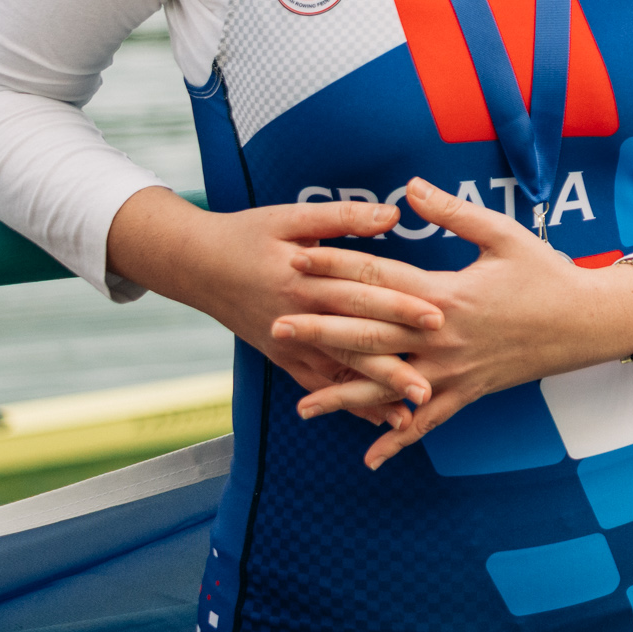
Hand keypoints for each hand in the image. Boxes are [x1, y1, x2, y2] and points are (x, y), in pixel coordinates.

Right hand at [103, 187, 438, 425]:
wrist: (195, 264)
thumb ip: (344, 216)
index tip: (437, 318)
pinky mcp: (281, 356)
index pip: (361, 294)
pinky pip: (317, 384)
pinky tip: (374, 418)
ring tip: (408, 418)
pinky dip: (344, 402)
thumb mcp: (292, 217)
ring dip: (372, 396)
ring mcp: (288, 342)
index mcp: (306, 280)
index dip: (399, 305)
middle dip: (392, 366)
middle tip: (428, 388)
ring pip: (337, 372)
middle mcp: (299, 317)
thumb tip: (393, 213)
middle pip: (353, 342)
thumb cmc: (248, 234)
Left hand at [275, 177, 632, 468]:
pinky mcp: (468, 391)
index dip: (337, 268)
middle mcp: (443, 337)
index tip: (300, 259)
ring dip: (345, 396)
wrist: (587, 322)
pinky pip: (428, 420)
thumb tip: (409, 186)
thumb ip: (452, 213)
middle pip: (371, 335)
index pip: (380, 280)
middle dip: (321, 332)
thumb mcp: (503, 235)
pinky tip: (370, 456)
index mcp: (448, 295)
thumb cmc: (547, 273)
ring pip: (390, 386)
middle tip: (277, 328)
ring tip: (303, 405)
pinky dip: (399, 438)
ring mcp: (453, 369)